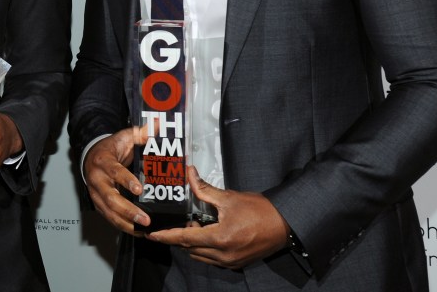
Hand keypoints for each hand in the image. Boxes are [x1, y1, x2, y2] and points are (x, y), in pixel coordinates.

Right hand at [83, 126, 152, 232]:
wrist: (91, 156)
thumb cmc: (111, 149)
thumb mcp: (125, 137)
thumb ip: (141, 133)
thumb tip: (158, 126)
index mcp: (103, 161)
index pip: (114, 172)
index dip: (126, 181)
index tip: (139, 189)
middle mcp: (97, 180)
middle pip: (110, 198)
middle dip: (128, 210)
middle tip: (145, 218)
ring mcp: (96, 194)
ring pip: (109, 212)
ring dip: (126, 222)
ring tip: (143, 228)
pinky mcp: (98, 204)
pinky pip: (110, 218)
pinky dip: (123, 226)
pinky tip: (137, 231)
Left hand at [147, 166, 288, 268]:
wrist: (285, 224)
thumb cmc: (260, 210)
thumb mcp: (229, 197)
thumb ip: (204, 189)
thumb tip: (189, 173)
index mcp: (219, 238)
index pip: (185, 238)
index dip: (166, 236)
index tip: (151, 235)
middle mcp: (223, 255)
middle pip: (190, 249)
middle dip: (180, 237)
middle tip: (179, 221)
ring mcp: (230, 262)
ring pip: (200, 256)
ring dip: (192, 243)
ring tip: (196, 224)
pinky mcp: (237, 263)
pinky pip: (212, 259)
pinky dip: (204, 249)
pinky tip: (207, 234)